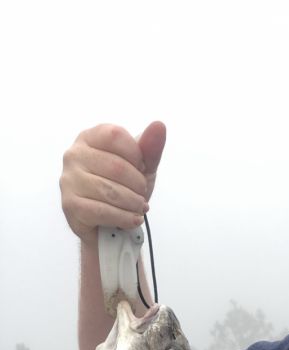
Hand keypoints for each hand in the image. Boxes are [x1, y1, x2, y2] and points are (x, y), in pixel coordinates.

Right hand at [60, 121, 165, 242]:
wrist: (111, 223)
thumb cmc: (123, 189)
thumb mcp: (141, 168)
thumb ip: (150, 148)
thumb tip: (159, 125)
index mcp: (89, 138)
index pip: (115, 135)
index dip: (136, 155)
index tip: (140, 169)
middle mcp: (74, 155)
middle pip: (116, 166)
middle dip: (138, 185)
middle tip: (141, 194)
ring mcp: (69, 180)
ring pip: (111, 191)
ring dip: (133, 204)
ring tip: (139, 208)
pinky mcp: (71, 205)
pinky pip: (103, 211)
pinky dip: (124, 218)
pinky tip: (132, 219)